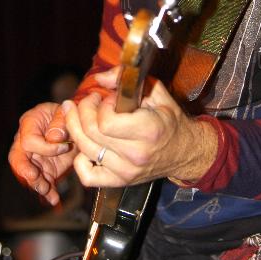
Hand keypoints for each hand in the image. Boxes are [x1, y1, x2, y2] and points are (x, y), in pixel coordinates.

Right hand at [8, 101, 76, 204]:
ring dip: (37, 184)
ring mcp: (33, 157)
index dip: (45, 147)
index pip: (28, 141)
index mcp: (30, 123)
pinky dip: (47, 193)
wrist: (77, 125)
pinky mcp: (43, 169)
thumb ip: (60, 123)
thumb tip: (53, 138)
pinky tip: (54, 199)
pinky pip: (41, 182)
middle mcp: (26, 141)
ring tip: (48, 191)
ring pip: (27, 174)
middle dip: (25, 171)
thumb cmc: (68, 115)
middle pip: (17, 159)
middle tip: (35, 178)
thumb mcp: (66, 114)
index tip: (64, 147)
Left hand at [64, 73, 217, 187]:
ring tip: (79, 114)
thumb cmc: (169, 119)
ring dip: (75, 128)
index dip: (101, 106)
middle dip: (83, 111)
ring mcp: (126, 172)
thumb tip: (100, 78)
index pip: (106, 122)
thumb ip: (127, 79)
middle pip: (91, 134)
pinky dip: (80, 160)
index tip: (108, 99)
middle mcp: (135, 155)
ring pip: (85, 150)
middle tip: (90, 101)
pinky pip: (87, 176)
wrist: (185, 151)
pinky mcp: (119, 181)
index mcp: (147, 131)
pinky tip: (86, 145)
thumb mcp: (156, 92)